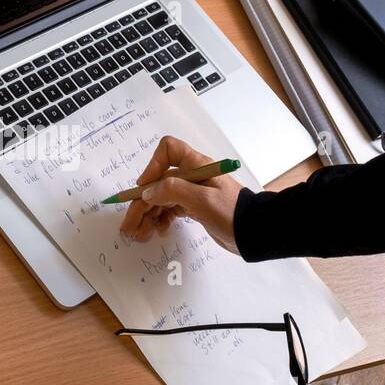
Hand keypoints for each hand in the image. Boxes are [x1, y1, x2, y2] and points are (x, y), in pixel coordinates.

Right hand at [118, 136, 242, 252]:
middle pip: (157, 182)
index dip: (152, 166)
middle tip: (129, 226)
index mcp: (195, 166)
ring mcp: (191, 193)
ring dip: (147, 215)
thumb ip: (172, 192)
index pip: (168, 150)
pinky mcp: (193, 208)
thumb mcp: (202, 200)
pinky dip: (160, 219)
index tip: (145, 188)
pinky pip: (169, 210)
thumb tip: (148, 193)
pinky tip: (158, 230)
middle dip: (141, 203)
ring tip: (139, 234)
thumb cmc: (232, 212)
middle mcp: (191, 176)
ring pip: (160, 199)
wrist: (255, 232)